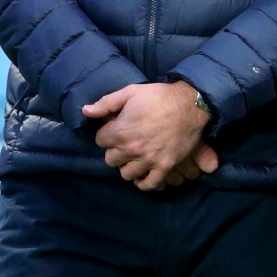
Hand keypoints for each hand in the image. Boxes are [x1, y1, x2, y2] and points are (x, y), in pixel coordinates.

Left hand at [82, 81, 217, 190]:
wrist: (191, 104)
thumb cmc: (160, 96)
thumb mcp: (131, 92)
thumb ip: (107, 102)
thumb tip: (85, 111)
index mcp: (121, 131)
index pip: (100, 141)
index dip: (107, 133)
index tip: (116, 127)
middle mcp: (132, 149)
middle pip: (111, 160)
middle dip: (116, 150)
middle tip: (126, 141)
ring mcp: (149, 160)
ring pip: (126, 174)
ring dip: (128, 165)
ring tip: (135, 156)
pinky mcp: (165, 167)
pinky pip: (148, 184)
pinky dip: (144, 181)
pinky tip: (144, 173)